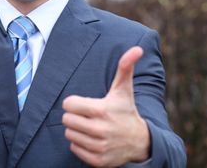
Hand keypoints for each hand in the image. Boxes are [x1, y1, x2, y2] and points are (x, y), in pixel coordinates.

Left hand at [62, 46, 150, 166]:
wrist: (140, 142)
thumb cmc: (126, 111)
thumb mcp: (124, 90)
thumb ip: (125, 67)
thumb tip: (137, 49)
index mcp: (102, 110)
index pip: (68, 104)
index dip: (74, 103)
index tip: (84, 104)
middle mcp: (100, 130)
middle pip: (66, 120)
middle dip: (75, 116)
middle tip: (88, 116)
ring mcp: (99, 147)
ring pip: (69, 134)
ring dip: (77, 130)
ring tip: (91, 127)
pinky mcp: (98, 160)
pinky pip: (74, 148)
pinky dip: (80, 144)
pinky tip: (93, 139)